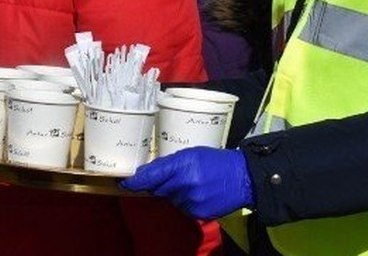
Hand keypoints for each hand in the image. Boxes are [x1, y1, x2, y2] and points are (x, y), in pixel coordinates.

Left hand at [120, 147, 252, 219]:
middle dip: (161, 184)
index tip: (125, 183)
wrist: (243, 178)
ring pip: (170, 199)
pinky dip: (186, 202)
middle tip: (176, 177)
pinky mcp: (197, 213)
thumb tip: (147, 173)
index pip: (151, 176)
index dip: (136, 181)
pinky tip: (199, 193)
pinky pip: (182, 208)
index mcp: (183, 165)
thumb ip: (170, 164)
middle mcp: (185, 184)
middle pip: (158, 189)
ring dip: (175, 193)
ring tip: (193, 183)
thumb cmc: (217, 161)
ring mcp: (191, 201)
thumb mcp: (193, 153)